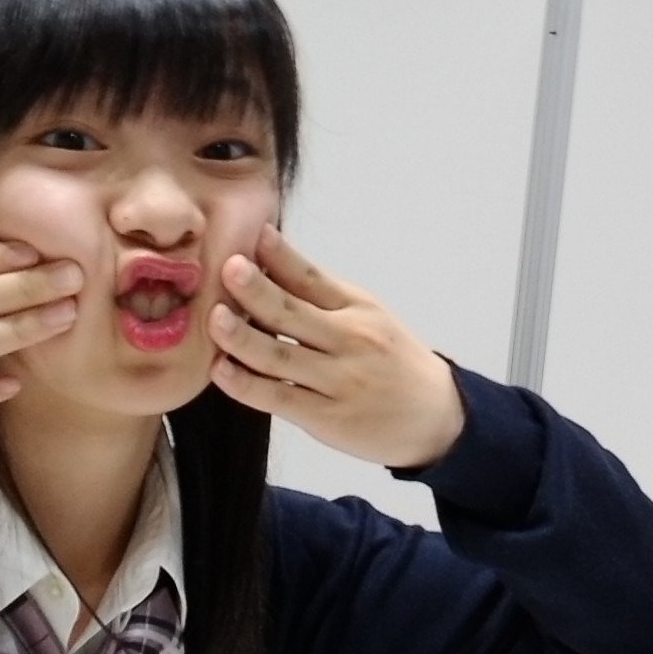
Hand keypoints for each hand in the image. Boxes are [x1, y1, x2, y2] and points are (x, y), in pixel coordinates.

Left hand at [207, 224, 463, 469]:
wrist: (438, 417)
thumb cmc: (391, 358)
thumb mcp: (367, 314)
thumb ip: (319, 292)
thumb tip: (265, 256)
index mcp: (356, 308)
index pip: (312, 278)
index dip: (282, 256)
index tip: (255, 236)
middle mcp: (347, 340)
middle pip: (292, 313)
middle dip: (256, 290)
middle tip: (227, 269)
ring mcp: (336, 381)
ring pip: (280, 357)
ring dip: (243, 338)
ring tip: (214, 319)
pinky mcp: (326, 418)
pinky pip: (280, 398)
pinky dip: (247, 385)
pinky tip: (222, 371)